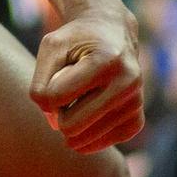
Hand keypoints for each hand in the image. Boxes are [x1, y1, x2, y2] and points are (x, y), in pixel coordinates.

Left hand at [30, 5, 144, 152]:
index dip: (45, 90)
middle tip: (67, 90)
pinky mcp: (136, 122)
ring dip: (72, 121)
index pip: (55, 97)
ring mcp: (135, 105)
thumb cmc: (76, 40)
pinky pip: (96, 144)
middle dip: (58, 112)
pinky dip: (85, 132)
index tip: (56, 74)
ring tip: (81, 95)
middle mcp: (128, 83)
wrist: (113, 32)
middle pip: (69, 126)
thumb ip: (40, 85)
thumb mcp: (51, 47)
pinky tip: (90, 110)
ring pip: (81, 140)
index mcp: (107, 60)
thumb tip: (56, 126)